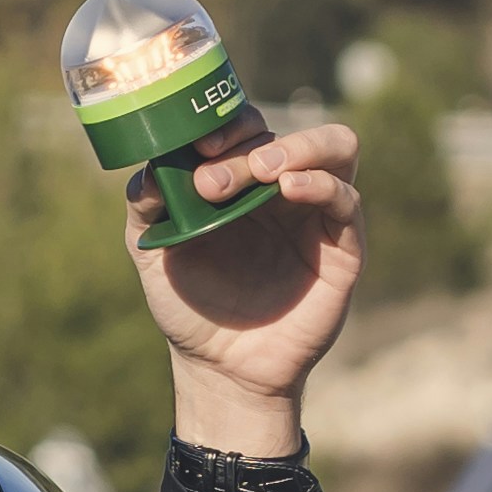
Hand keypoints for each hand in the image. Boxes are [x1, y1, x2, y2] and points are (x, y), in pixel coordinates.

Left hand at [128, 114, 362, 477]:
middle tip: (211, 183)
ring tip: (262, 172)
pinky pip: (347, 199)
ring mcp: (316, 214)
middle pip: (285, 134)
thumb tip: (149, 168)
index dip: (226, 124)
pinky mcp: (343, 247)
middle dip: (245, 148)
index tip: (198, 146)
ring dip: (298, 148)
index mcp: (242, 179)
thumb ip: (145, 206)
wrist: (220, 367)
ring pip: (336, 147)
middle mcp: (283, 189)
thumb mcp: (153, 253)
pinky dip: (321, 183)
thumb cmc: (192, 306)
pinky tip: (289, 188)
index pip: (247, 127)